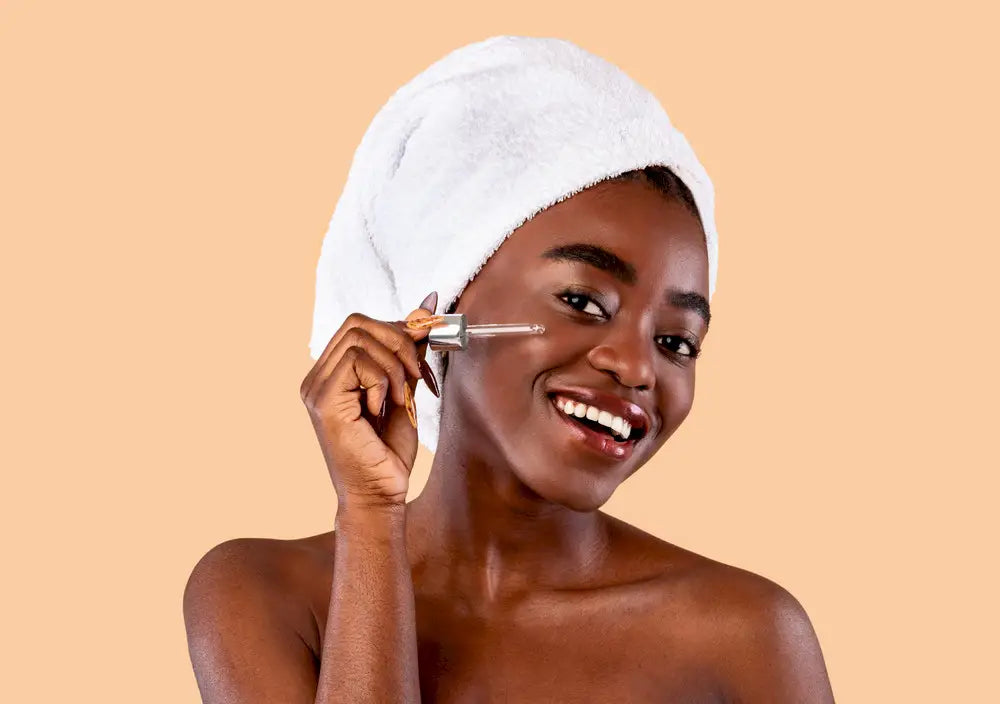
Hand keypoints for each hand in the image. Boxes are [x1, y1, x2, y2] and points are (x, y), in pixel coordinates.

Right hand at [300, 293, 439, 507]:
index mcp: (331, 373)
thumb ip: (409, 353)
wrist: (381, 495)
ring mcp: (315, 389)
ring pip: (360, 339)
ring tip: (402, 397)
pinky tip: (383, 409)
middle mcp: (316, 378)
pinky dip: (383, 381)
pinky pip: (358, 363)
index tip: (425, 346)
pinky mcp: (322, 402)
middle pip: (358, 323)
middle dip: (399, 342)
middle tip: (417, 375)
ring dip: (394, 365)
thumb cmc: (389, 452)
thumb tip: (427, 307)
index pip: (360, 324)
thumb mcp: (405, 390)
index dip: (397, 328)